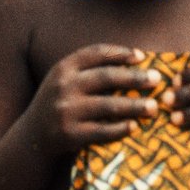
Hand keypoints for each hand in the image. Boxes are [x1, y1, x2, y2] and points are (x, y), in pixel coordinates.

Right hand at [30, 45, 161, 155]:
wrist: (31, 137)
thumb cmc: (57, 103)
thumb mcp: (64, 79)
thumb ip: (88, 70)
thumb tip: (133, 60)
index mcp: (64, 67)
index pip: (96, 53)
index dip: (120, 53)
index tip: (141, 56)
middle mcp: (64, 86)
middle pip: (106, 77)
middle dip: (135, 77)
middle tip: (157, 79)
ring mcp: (66, 111)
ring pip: (107, 106)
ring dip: (134, 105)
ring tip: (153, 107)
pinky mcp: (69, 135)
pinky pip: (101, 131)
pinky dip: (119, 129)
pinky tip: (134, 127)